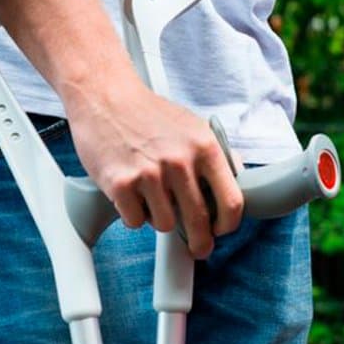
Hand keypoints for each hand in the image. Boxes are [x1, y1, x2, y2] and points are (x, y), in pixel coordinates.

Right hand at [64, 72, 241, 257]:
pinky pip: (136, 221)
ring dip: (160, 219)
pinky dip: (134, 214)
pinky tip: (132, 194)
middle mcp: (180, 161)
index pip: (232, 202)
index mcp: (205, 148)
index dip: (228, 225)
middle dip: (200, 242)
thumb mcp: (194, 127)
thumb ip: (217, 156)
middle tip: (198, 247)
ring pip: (165, 225)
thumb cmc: (150, 114)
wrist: (105, 96)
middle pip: (199, 222)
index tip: (221, 231)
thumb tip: (238, 182)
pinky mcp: (120, 184)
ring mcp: (149, 174)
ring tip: (152, 197)